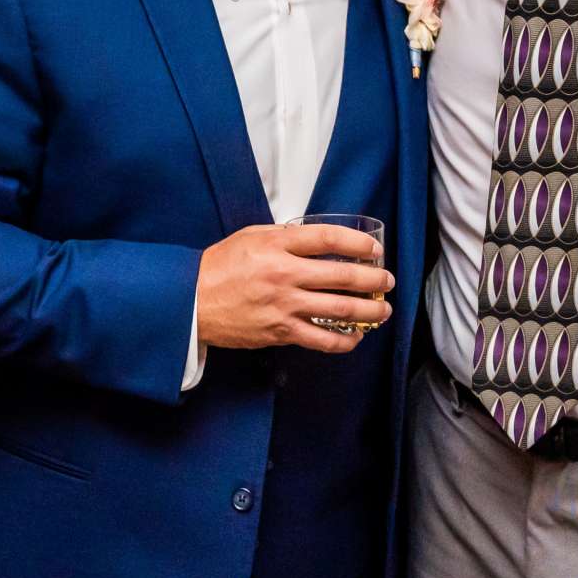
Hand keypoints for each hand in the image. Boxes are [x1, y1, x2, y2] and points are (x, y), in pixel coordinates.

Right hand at [196, 224, 392, 353]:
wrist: (191, 301)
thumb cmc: (221, 267)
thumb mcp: (252, 236)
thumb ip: (286, 236)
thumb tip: (320, 239)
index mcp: (278, 245)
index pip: (330, 239)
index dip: (359, 242)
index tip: (375, 249)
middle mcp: (285, 274)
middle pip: (344, 276)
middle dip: (375, 279)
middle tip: (386, 281)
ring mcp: (285, 306)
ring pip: (342, 310)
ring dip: (370, 311)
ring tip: (383, 310)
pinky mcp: (281, 332)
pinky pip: (323, 340)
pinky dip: (346, 340)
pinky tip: (356, 336)